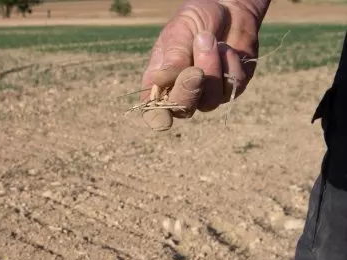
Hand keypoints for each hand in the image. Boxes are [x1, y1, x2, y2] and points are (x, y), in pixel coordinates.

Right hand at [139, 0, 270, 130]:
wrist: (227, 7)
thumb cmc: (195, 19)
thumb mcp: (178, 32)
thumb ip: (172, 56)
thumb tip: (160, 81)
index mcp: (160, 83)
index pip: (154, 111)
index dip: (158, 119)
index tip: (164, 121)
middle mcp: (182, 92)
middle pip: (183, 110)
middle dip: (189, 91)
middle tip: (195, 70)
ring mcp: (208, 93)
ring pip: (210, 100)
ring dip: (211, 69)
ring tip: (208, 39)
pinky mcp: (232, 87)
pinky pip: (233, 86)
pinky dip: (230, 63)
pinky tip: (225, 47)